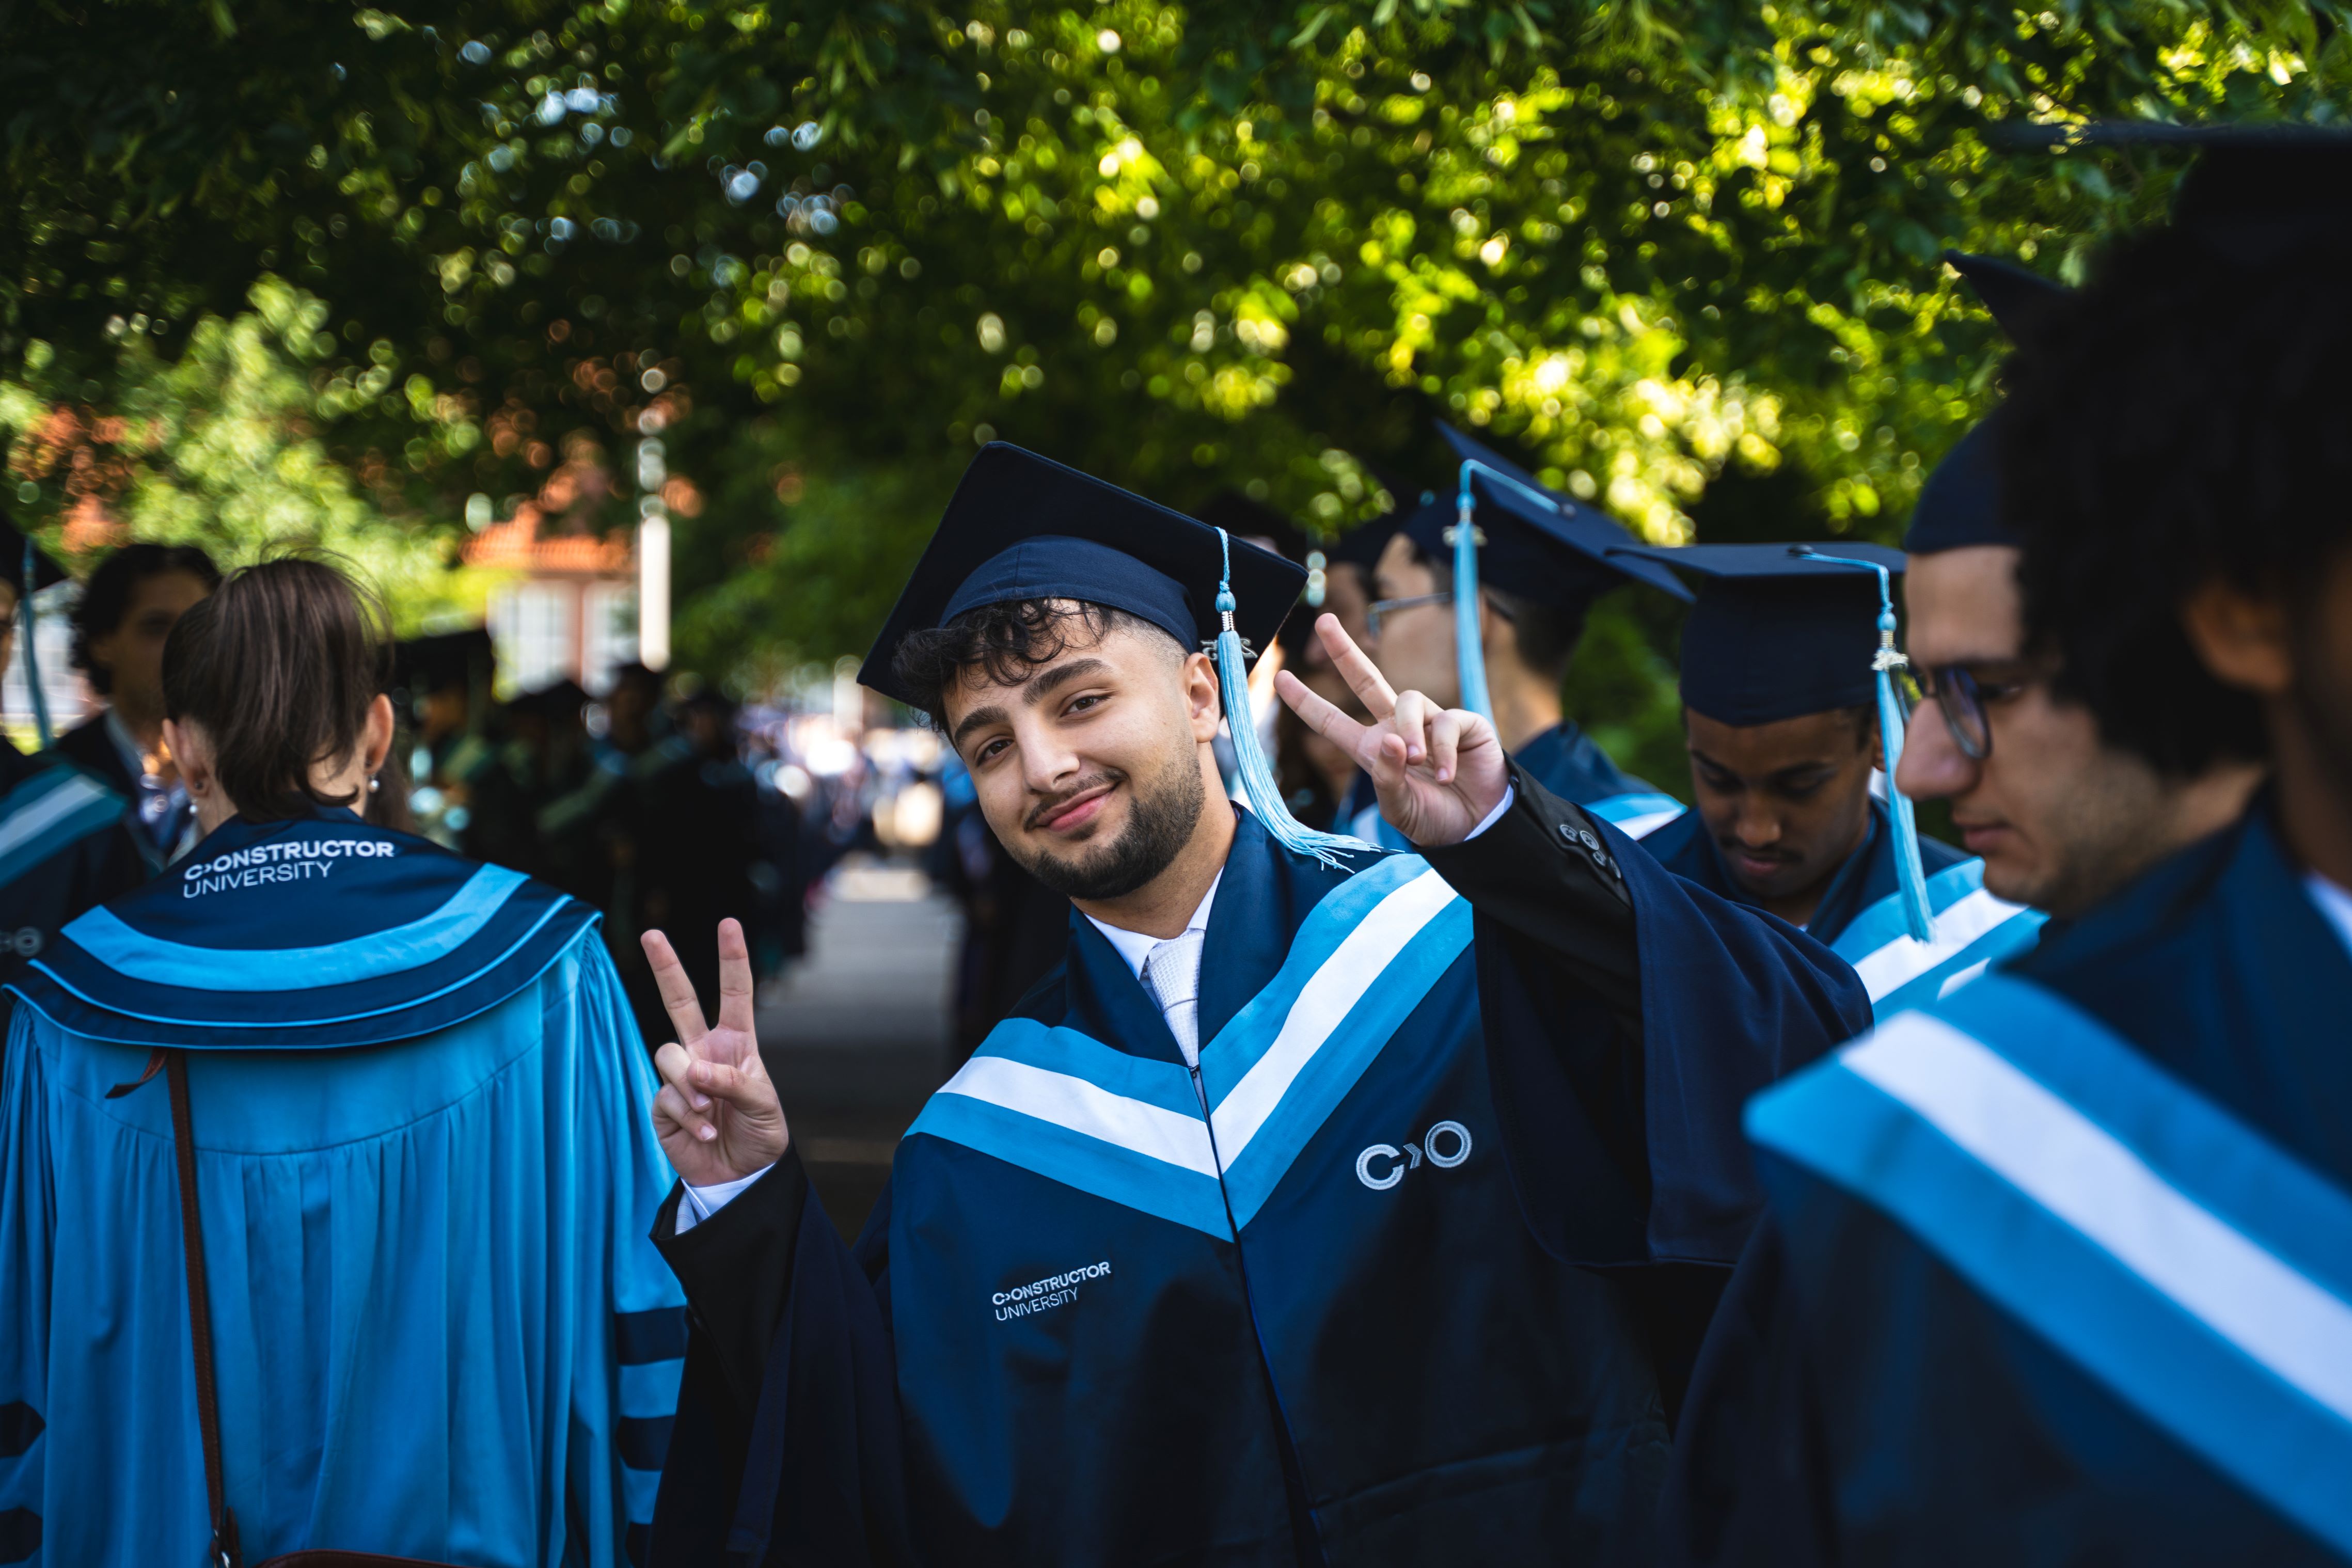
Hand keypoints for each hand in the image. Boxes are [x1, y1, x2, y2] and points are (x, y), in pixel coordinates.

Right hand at [645, 918, 789, 1185]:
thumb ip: (732, 1082)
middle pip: (679, 1000)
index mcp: (736, 1043)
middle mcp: (704, 1051)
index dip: (732, 960)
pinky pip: (666, 1097)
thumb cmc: (759, 1134)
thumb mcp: (762, 1105)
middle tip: (651, 934)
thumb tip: (693, 1070)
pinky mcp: (662, 1103)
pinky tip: (706, 1131)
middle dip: (665, 966)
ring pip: (668, 1055)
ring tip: (711, 1111)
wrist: (741, 1176)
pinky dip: (688, 1116)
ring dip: (690, 1084)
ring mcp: (680, 1076)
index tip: (729, 924)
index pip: (735, 994)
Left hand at [1273, 613, 1510, 848]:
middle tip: (1324, 621)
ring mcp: (1430, 722)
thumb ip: (1387, 778)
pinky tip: (1446, 773)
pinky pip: (1446, 720)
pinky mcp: (1463, 723)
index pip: (1332, 721)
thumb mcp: (1399, 808)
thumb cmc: (1434, 819)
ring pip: (1409, 700)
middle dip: (1344, 651)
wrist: (1478, 827)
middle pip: (1366, 680)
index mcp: (1372, 749)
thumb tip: (1389, 740)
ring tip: (1417, 762)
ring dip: (1409, 731)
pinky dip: (1442, 748)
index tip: (1280, 677)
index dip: (1307, 701)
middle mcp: (1397, 728)